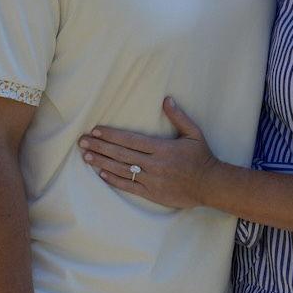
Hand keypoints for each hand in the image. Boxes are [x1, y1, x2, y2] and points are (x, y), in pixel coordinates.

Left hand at [78, 98, 216, 210]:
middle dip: (100, 147)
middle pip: (121, 154)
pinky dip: (114, 180)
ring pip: (122, 170)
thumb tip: (167, 99)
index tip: (96, 131)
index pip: (130, 140)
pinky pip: (129, 186)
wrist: (210, 185)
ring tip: (86, 157)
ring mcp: (152, 180)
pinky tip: (102, 174)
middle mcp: (154, 164)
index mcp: (162, 148)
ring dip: (102, 163)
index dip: (111, 135)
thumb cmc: (202, 157)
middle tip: (82, 142)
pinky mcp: (152, 193)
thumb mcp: (194, 133)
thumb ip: (179, 117)